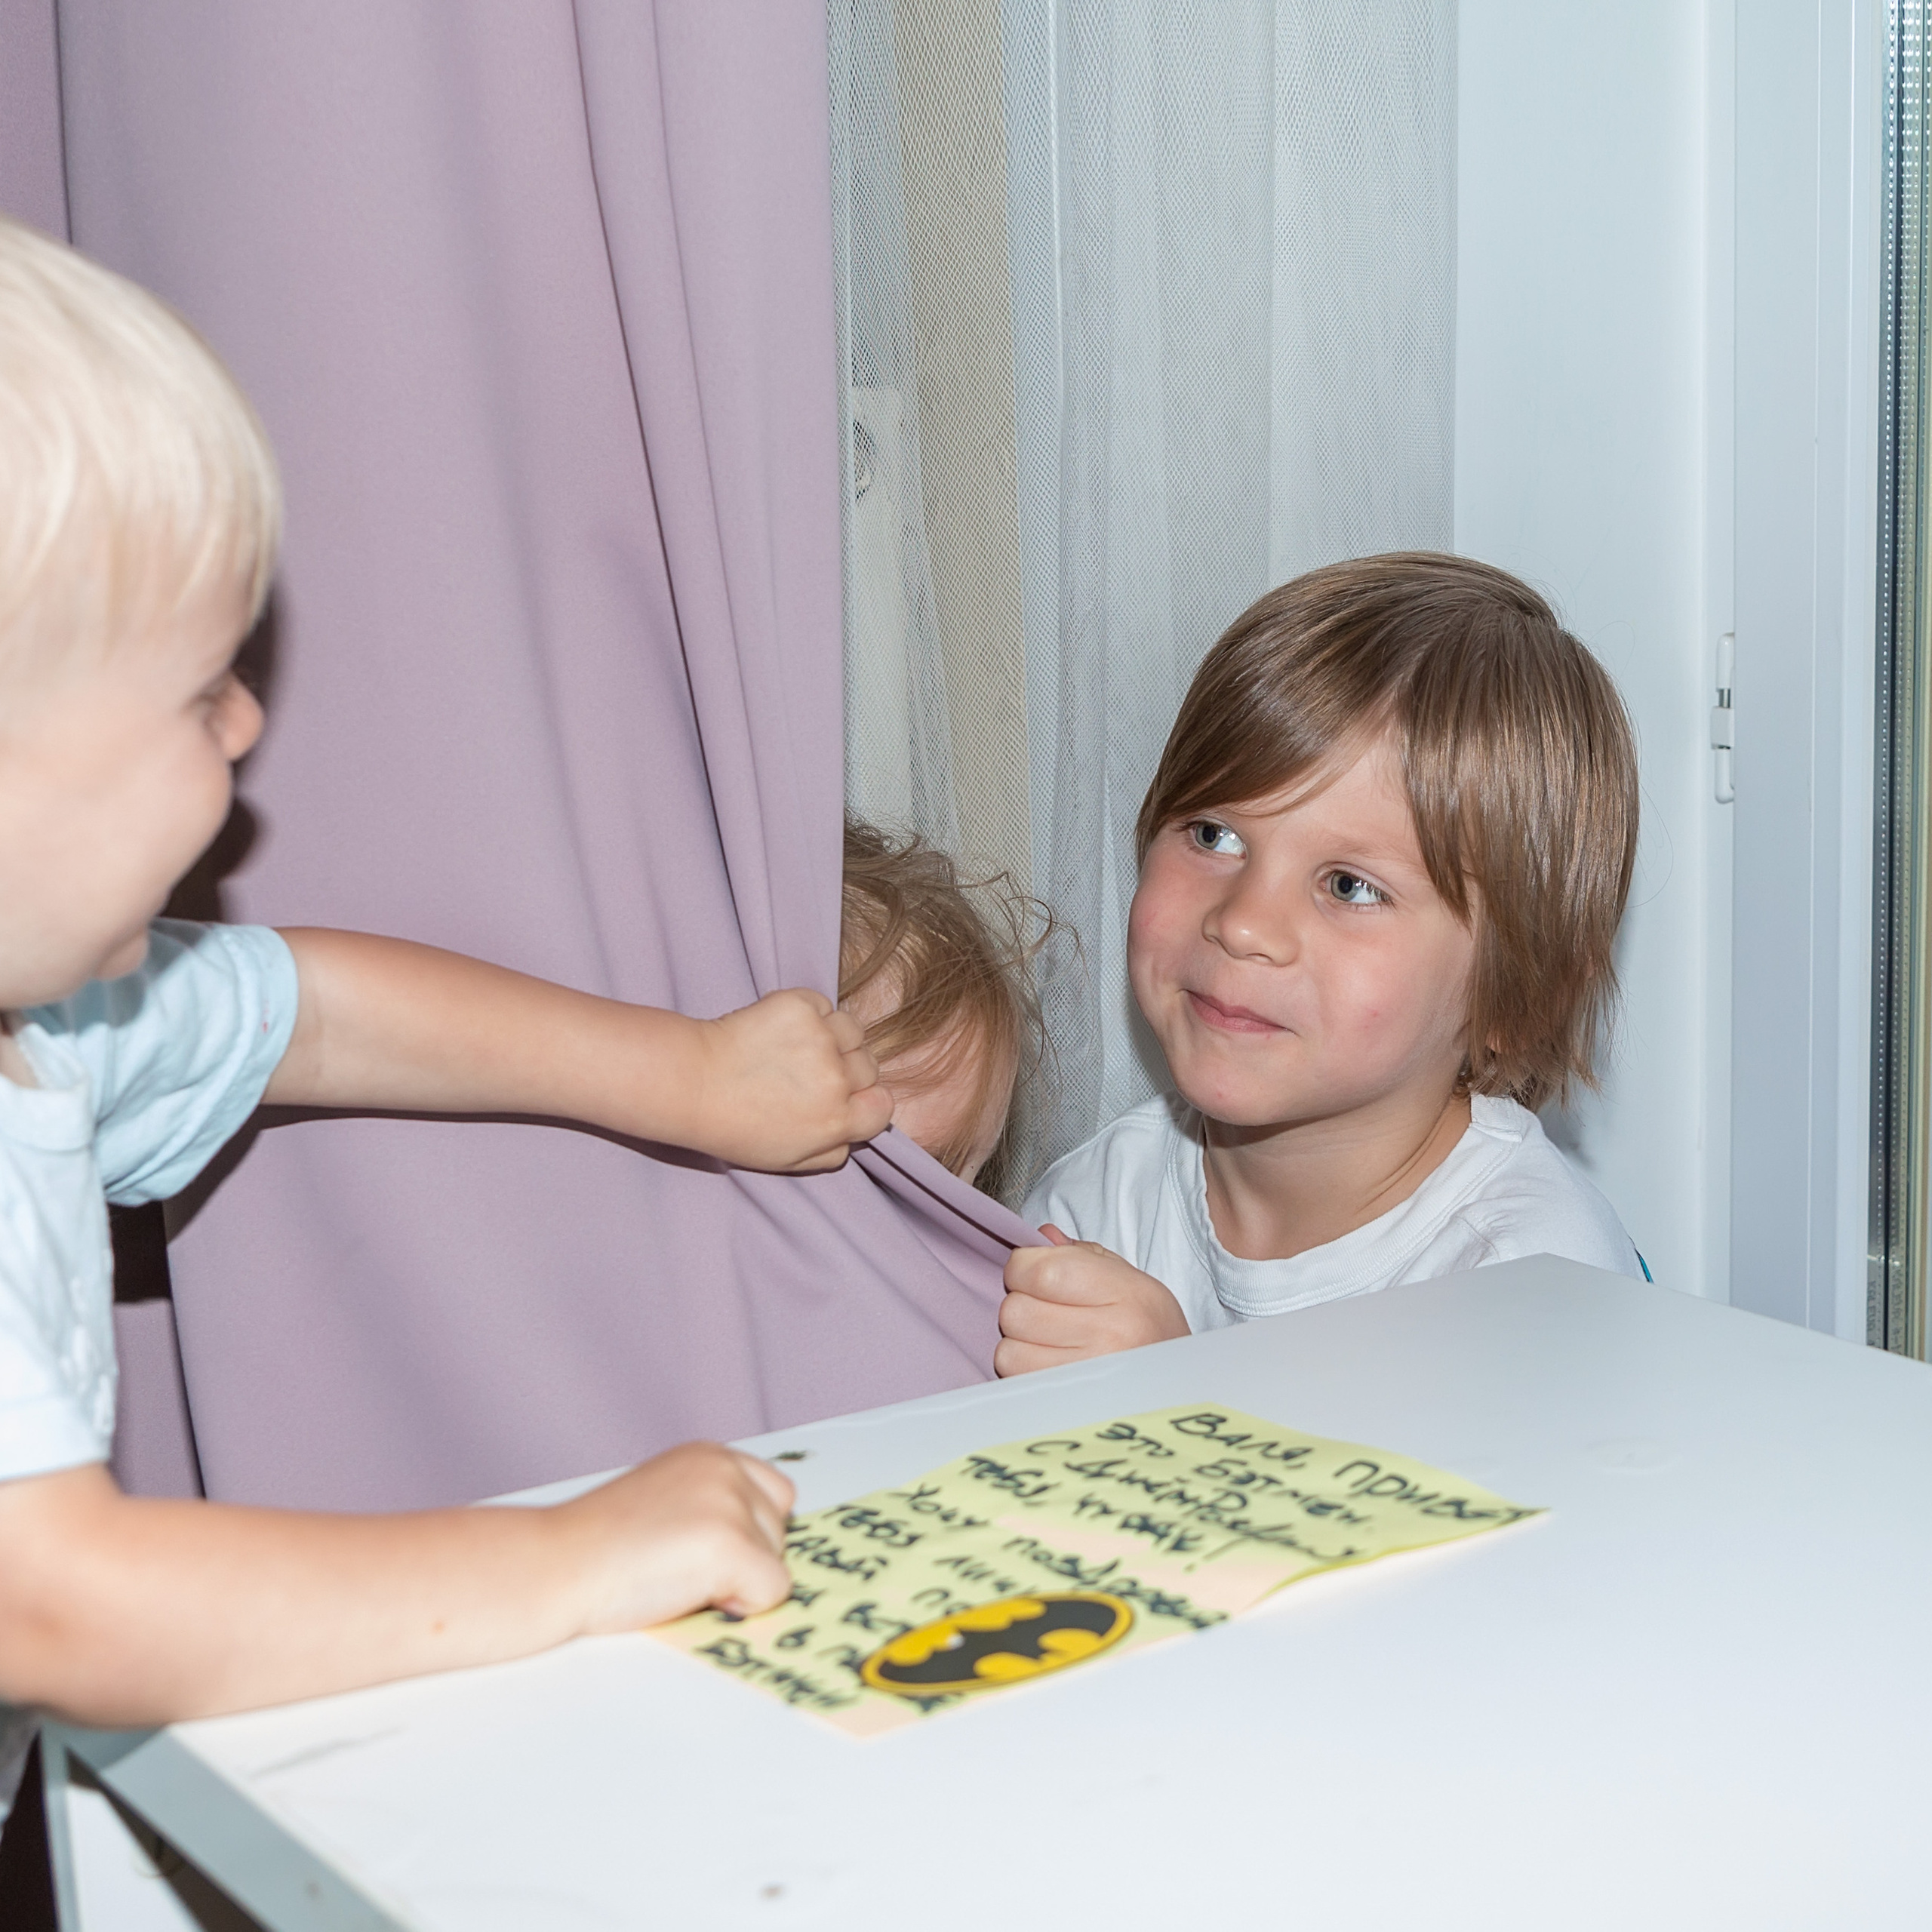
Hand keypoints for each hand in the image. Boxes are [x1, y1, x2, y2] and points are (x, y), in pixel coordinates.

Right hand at [560, 1442, 795, 1631]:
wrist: (554, 1565)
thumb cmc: (595, 1548)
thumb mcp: (665, 1503)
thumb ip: (710, 1509)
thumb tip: (757, 1550)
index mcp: (709, 1456)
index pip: (774, 1497)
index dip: (746, 1536)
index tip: (700, 1551)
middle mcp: (725, 1469)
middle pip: (779, 1534)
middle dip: (743, 1562)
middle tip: (678, 1567)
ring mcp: (730, 1504)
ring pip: (776, 1566)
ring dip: (737, 1585)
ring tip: (675, 1577)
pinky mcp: (731, 1545)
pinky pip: (771, 1594)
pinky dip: (738, 1609)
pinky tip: (684, 1593)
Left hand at [690, 988, 893, 1171]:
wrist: (693, 1083)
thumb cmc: (734, 1127)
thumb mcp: (787, 1162)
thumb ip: (832, 1153)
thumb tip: (854, 1136)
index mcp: (837, 1121)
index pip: (883, 1106)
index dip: (864, 1103)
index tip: (842, 1100)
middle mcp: (836, 1080)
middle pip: (870, 1067)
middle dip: (848, 1071)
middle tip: (811, 1075)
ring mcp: (820, 1039)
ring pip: (853, 1032)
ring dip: (834, 1037)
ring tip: (800, 1047)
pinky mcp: (800, 1007)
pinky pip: (824, 1004)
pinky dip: (810, 1012)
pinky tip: (783, 1029)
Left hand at [996, 1224, 1189, 1374]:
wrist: (1174, 1387)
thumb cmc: (1147, 1327)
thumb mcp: (1128, 1279)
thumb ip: (1081, 1254)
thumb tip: (1040, 1236)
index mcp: (1125, 1295)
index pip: (1040, 1271)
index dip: (1023, 1266)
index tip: (1034, 1271)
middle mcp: (1109, 1339)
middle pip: (1016, 1311)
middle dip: (1021, 1304)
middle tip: (1046, 1309)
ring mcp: (1087, 1379)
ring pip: (1008, 1351)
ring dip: (1019, 1342)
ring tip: (1049, 1340)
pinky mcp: (1067, 1407)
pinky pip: (1015, 1380)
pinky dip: (1022, 1369)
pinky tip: (1049, 1363)